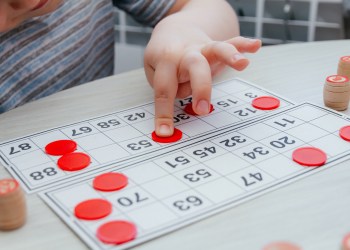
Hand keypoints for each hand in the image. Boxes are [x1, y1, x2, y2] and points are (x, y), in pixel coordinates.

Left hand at [144, 20, 260, 136]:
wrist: (174, 31)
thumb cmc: (163, 58)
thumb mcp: (154, 72)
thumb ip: (169, 88)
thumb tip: (188, 105)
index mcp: (165, 61)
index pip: (164, 90)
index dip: (164, 112)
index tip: (164, 132)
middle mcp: (186, 54)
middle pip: (194, 66)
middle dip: (200, 88)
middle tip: (202, 110)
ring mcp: (203, 49)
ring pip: (217, 49)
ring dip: (230, 55)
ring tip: (242, 63)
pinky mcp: (216, 47)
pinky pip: (232, 43)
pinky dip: (243, 45)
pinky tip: (255, 46)